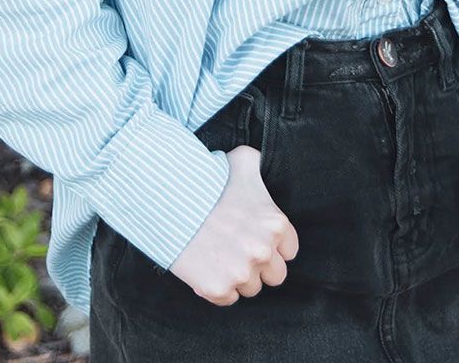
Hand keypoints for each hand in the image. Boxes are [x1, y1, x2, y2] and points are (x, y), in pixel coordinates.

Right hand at [168, 145, 299, 304]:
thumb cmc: (206, 181)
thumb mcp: (241, 161)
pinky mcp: (218, 288)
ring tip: (218, 257)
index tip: (255, 240)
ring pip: (251, 288)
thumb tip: (261, 161)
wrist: (169, 202)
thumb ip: (258, 164)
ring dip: (238, 277)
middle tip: (237, 251)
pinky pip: (227, 299)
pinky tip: (206, 268)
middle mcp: (263, 251)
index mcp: (275, 225)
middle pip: (275, 275)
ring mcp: (241, 272)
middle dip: (259, 266)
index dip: (273, 246)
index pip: (289, 251)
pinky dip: (217, 288)